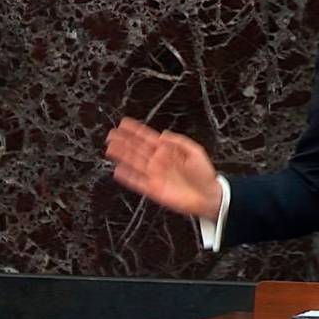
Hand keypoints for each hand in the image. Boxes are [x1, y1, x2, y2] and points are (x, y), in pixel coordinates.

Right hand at [104, 117, 221, 219]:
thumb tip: (162, 134)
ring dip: (122, 156)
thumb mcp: (195, 151)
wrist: (208, 195)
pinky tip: (117, 171)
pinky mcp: (154, 189)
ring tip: (110, 148)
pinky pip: (137, 182)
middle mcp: (159, 162)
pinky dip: (127, 177)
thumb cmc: (204, 173)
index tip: (124, 123)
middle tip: (111, 134)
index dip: (136, 130)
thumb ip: (178, 142)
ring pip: (134, 163)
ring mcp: (155, 175)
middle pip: (137, 149)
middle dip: (124, 141)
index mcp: (168, 151)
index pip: (148, 138)